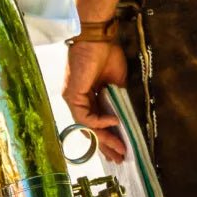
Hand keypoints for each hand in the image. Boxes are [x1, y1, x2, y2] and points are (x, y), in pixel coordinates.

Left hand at [61, 41, 127, 162]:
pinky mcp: (72, 96)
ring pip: (88, 127)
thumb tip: (124, 117)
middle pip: (91, 129)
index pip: (97, 122)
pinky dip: (99, 123)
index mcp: (88, 96)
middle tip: (119, 158)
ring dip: (105, 139)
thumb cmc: (107, 54)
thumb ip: (118, 101)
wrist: (99, 38)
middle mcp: (78, 100)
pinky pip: (85, 117)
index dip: (109, 136)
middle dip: (106, 145)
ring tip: (120, 149)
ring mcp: (73, 99)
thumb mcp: (117, 83)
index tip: (121, 148)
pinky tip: (113, 123)